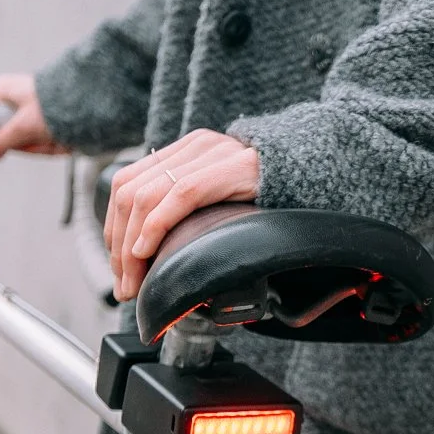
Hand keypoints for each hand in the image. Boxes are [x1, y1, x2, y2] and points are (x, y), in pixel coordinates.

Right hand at [0, 74, 67, 163]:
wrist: (90, 100)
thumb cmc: (57, 102)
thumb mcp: (23, 126)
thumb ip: (0, 143)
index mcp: (3, 90)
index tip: (13, 141)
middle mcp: (15, 98)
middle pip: (10, 135)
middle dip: (29, 144)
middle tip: (42, 138)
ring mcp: (31, 109)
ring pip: (28, 140)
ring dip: (44, 145)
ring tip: (57, 137)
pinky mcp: (45, 119)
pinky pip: (43, 139)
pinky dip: (54, 144)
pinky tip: (63, 140)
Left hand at [105, 129, 259, 300]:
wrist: (320, 170)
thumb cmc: (272, 196)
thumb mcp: (220, 199)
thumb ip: (189, 210)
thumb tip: (152, 252)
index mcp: (185, 150)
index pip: (125, 183)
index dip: (113, 229)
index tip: (120, 268)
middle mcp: (193, 147)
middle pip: (128, 192)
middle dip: (118, 246)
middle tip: (126, 286)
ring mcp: (212, 153)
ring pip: (146, 197)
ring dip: (132, 248)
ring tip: (137, 281)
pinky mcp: (233, 167)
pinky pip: (180, 194)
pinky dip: (155, 227)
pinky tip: (148, 252)